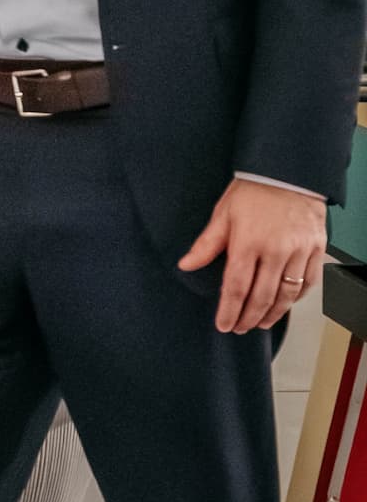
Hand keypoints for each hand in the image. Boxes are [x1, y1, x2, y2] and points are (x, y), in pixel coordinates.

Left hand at [178, 178, 326, 333]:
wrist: (287, 173)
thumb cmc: (252, 191)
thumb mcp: (223, 213)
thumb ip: (207, 244)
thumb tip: (186, 264)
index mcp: (248, 242)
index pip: (236, 286)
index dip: (229, 310)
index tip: (223, 324)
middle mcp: (275, 251)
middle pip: (261, 296)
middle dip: (248, 318)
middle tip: (239, 328)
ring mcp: (298, 253)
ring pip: (286, 295)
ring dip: (272, 314)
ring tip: (260, 323)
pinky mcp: (315, 251)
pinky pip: (307, 284)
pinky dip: (295, 298)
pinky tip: (284, 304)